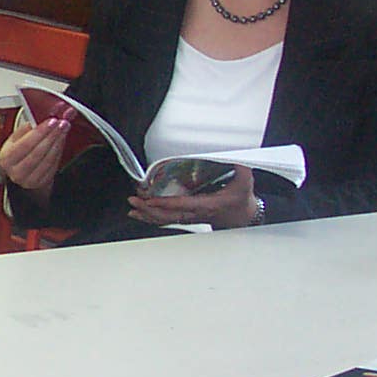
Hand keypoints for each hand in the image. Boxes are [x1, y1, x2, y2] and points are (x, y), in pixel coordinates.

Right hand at [0, 117, 69, 195]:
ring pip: (47, 160)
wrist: (21, 171)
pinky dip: (59, 152)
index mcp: (6, 158)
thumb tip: (35, 119)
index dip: (40, 132)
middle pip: (37, 152)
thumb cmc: (18, 153)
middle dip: (51, 136)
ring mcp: (28, 180)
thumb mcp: (16, 139)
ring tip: (63, 131)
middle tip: (61, 124)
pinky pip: (53, 167)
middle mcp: (16, 171)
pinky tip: (61, 142)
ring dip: (58, 143)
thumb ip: (24, 129)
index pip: (25, 144)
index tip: (51, 121)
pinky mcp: (41, 183)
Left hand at [128, 166, 258, 228]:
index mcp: (208, 204)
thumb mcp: (244, 181)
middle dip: (150, 208)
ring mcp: (189, 217)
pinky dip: (150, 217)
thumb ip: (240, 167)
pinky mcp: (185, 218)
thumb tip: (235, 156)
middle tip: (135, 200)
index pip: (184, 205)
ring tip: (132, 205)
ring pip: (165, 219)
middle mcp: (196, 213)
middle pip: (169, 215)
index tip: (152, 199)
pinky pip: (166, 220)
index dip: (167, 203)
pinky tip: (138, 213)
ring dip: (147, 213)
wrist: (242, 216)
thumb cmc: (240, 198)